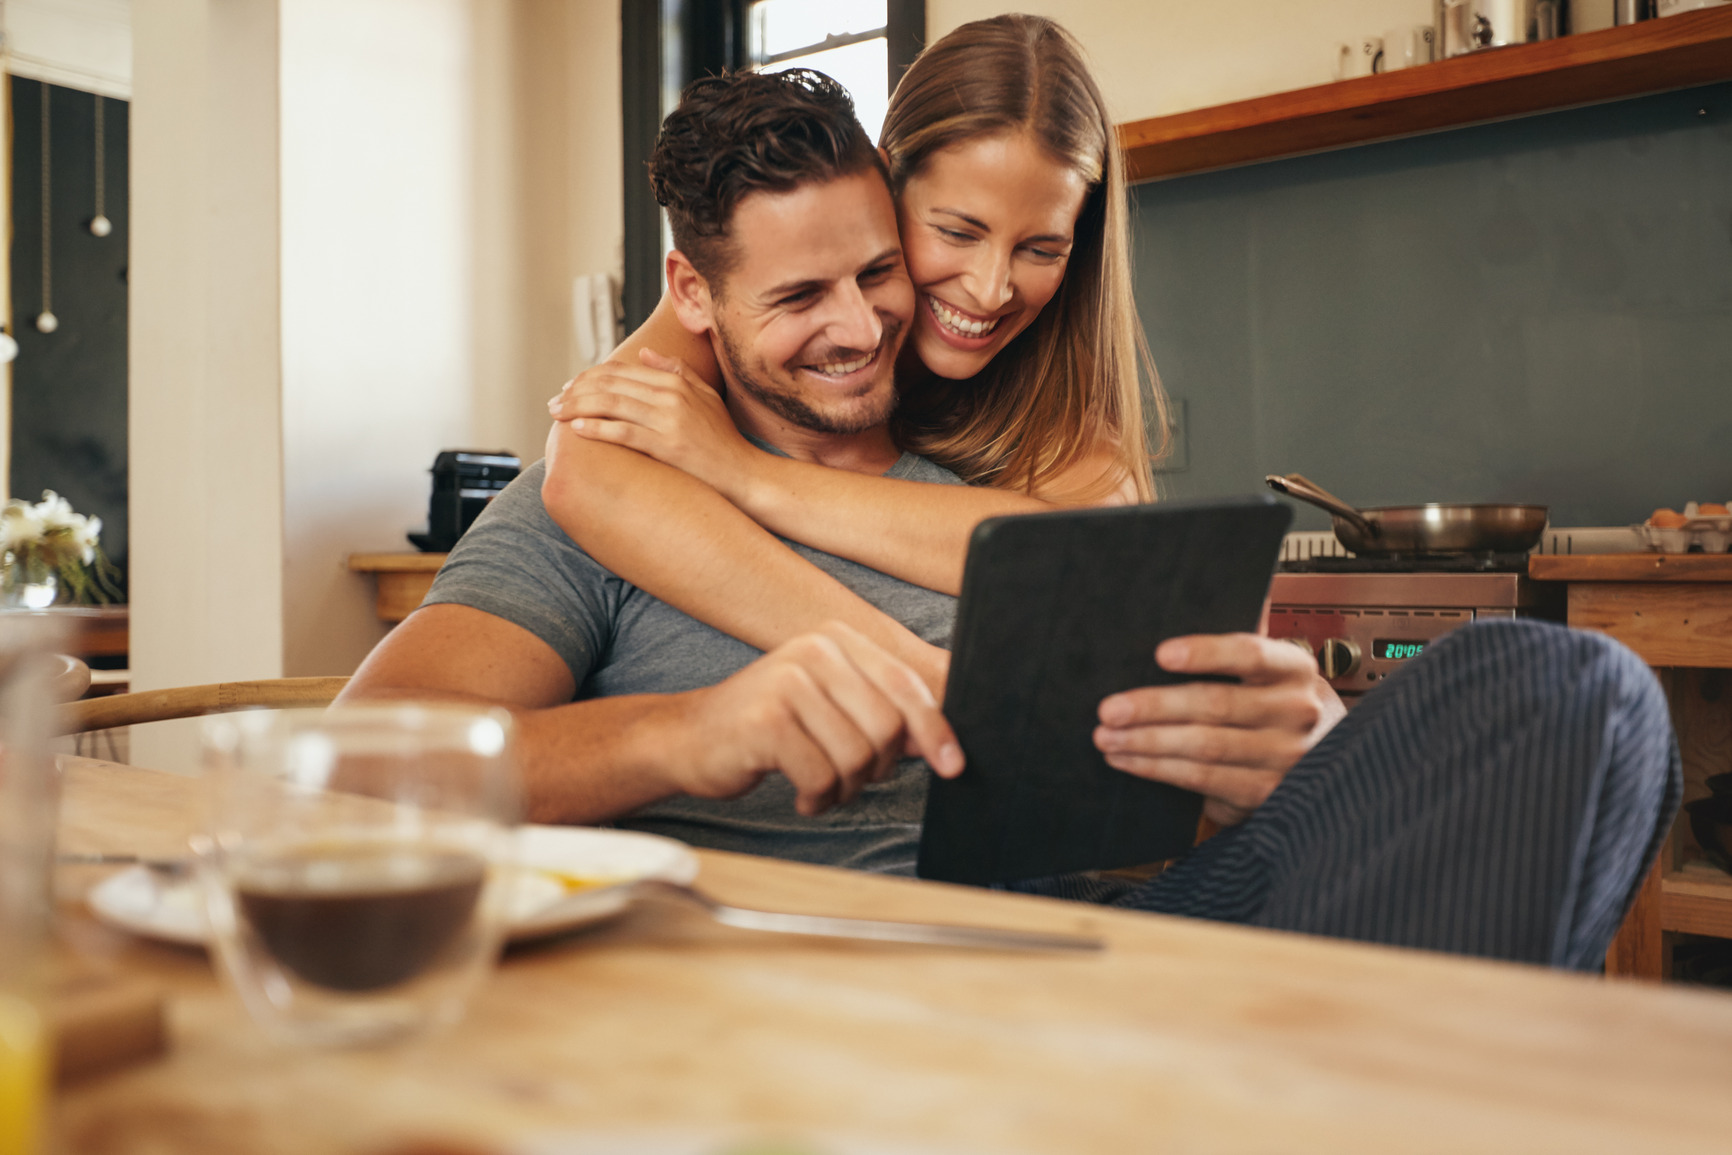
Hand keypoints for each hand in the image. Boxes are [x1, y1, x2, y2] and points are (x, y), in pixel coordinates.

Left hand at [547, 350, 756, 501]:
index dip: (590, 376)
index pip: (622, 371)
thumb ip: (676, 370)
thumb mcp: (705, 396)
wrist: (744, 473)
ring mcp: (669, 421)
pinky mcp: (668, 446)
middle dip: (576, 391)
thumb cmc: (724, 440)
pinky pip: (624, 433)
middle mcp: (671, 397)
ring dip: (578, 407)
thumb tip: (643, 353)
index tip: (570, 386)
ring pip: (612, 405)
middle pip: (611, 385)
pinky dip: (597, 429)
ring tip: (557, 414)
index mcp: (677, 383)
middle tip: (554, 401)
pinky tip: (578, 429)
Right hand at [672, 622, 963, 816]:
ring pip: (858, 756)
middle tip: (848, 778)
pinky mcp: (766, 720)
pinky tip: (802, 794)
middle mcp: (814, 650)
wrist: (688, 738)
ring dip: (844, 787)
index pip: (906, 685)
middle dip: (877, 768)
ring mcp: (788, 682)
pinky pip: (822, 776)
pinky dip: (818, 798)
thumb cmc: (766, 727)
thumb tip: (940, 739)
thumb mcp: (829, 707)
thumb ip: (880, 713)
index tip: (953, 765)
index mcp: (837, 640)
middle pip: (888, 725)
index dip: (936, 730)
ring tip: (820, 784)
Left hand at [1091, 634, 1344, 827]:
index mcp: (1293, 669)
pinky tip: (1127, 760)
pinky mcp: (1264, 793)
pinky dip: (1157, 770)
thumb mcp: (1271, 669)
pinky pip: (1201, 779)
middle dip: (1155, 706)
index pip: (1250, 654)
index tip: (1160, 653)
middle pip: (1216, 705)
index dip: (1205, 652)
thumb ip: (1241, 638)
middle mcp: (1296, 712)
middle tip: (1109, 708)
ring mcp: (1283, 757)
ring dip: (1146, 742)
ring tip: (1106, 736)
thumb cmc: (1275, 703)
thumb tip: (1214, 590)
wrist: (1320, 759)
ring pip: (1204, 747)